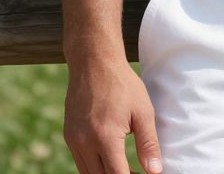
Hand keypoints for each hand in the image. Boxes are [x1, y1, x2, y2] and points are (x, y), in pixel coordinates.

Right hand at [63, 54, 162, 173]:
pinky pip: (81, 161)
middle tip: (136, 171)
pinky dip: (94, 166)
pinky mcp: (69, 135)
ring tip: (125, 167)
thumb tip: (155, 171)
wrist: (94, 62)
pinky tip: (110, 157)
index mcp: (105, 137)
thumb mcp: (143, 111)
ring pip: (88, 173)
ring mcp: (74, 140)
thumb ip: (149, 144)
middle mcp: (85, 142)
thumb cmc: (122, 84)